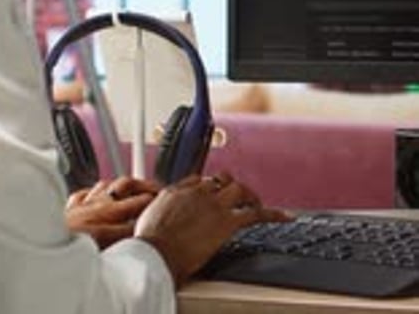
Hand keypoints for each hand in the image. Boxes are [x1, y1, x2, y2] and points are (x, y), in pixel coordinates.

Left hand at [65, 176, 159, 247]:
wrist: (41, 242)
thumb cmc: (73, 245)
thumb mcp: (109, 243)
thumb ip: (129, 231)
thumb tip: (145, 224)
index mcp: (110, 211)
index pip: (140, 199)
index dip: (155, 197)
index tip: (165, 196)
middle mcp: (96, 202)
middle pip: (125, 184)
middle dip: (142, 184)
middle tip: (154, 187)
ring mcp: (81, 203)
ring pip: (104, 185)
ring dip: (117, 185)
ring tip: (128, 186)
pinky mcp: (67, 207)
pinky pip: (83, 193)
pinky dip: (92, 191)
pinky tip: (94, 193)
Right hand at [134, 171, 287, 286]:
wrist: (156, 253)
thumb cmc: (148, 242)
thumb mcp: (148, 217)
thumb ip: (159, 211)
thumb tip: (160, 216)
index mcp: (178, 190)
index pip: (199, 180)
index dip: (208, 187)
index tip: (211, 193)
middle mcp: (198, 192)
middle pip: (220, 180)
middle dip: (230, 186)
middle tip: (236, 196)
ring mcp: (214, 205)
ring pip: (239, 190)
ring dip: (249, 196)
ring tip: (255, 203)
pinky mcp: (226, 222)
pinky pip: (255, 214)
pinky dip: (273, 214)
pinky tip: (285, 216)